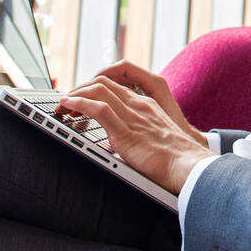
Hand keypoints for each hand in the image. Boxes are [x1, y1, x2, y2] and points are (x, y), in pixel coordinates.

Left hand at [58, 62, 211, 194]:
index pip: (115, 87)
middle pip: (103, 83)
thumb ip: (139, 137)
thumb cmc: (176, 162)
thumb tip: (121, 149)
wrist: (188, 167)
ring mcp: (133, 116)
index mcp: (147, 106)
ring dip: (74, 94)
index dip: (93, 89)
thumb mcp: (155, 141)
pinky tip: (68, 106)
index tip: (79, 100)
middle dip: (79, 88)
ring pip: (98, 91)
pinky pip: (98, 109)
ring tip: (61, 104)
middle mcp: (139, 106)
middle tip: (65, 101)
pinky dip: (79, 104)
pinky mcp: (126, 131)